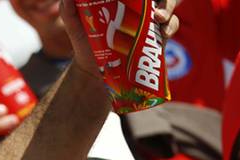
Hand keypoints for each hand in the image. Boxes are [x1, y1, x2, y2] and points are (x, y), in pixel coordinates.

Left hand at [60, 0, 179, 76]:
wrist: (95, 71)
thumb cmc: (86, 43)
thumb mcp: (75, 27)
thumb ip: (69, 13)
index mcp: (124, 1)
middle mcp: (140, 8)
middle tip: (156, 10)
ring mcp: (150, 21)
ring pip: (167, 8)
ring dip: (168, 10)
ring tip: (160, 19)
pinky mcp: (157, 37)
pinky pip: (170, 28)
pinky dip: (170, 28)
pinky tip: (163, 34)